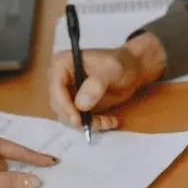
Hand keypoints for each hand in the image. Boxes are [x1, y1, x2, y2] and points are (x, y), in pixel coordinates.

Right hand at [47, 33, 166, 130]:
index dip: (64, 105)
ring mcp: (67, 93)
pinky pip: (78, 121)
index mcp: (62, 63)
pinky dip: (93, 124)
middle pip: (58, 105)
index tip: (77, 119)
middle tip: (96, 124)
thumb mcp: (111, 70)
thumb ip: (96, 85)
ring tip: (108, 121)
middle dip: (76, 118)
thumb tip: (81, 105)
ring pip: (68, 116)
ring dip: (87, 123)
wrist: (131, 69)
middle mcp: (60, 78)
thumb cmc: (121, 63)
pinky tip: (109, 121)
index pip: (55, 87)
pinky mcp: (76, 105)